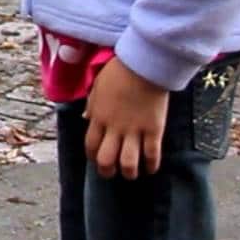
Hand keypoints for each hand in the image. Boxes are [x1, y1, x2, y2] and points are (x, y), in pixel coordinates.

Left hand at [84, 58, 169, 179]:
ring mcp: (134, 130)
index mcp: (98, 117)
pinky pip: (151, 154)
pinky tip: (151, 168)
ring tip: (132, 173)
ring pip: (128, 162)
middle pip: (106, 159)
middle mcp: (114, 128)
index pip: (90, 145)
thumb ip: (92, 105)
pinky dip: (151, 165)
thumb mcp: (97, 87)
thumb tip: (86, 117)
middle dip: (107, 170)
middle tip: (112, 172)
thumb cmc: (119, 72)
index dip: (92, 156)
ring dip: (129, 172)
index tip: (96, 159)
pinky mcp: (153, 130)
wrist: (143, 65)